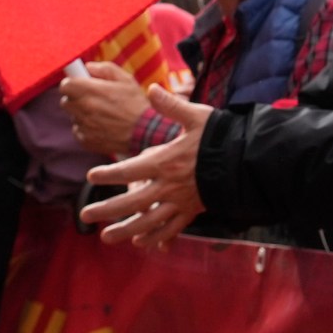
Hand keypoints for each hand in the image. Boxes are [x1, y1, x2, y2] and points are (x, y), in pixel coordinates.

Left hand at [61, 61, 149, 156]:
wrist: (145, 132)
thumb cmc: (136, 104)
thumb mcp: (126, 80)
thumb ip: (106, 69)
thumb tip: (88, 67)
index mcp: (91, 91)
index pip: (65, 85)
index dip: (72, 83)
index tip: (80, 84)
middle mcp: (83, 108)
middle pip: (66, 101)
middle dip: (76, 98)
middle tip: (92, 98)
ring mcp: (83, 125)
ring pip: (73, 116)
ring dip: (82, 113)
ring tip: (102, 114)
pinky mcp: (84, 139)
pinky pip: (78, 130)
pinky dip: (87, 128)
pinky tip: (103, 125)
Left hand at [81, 85, 210, 247]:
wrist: (248, 159)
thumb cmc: (221, 137)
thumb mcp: (197, 116)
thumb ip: (171, 106)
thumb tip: (152, 89)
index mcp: (166, 161)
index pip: (130, 170)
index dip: (109, 174)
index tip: (91, 175)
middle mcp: (169, 185)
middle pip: (132, 203)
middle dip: (107, 210)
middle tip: (85, 214)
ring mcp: (181, 201)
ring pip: (149, 222)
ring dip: (125, 231)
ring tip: (106, 238)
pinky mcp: (193, 211)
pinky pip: (172, 229)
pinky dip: (156, 238)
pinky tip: (141, 243)